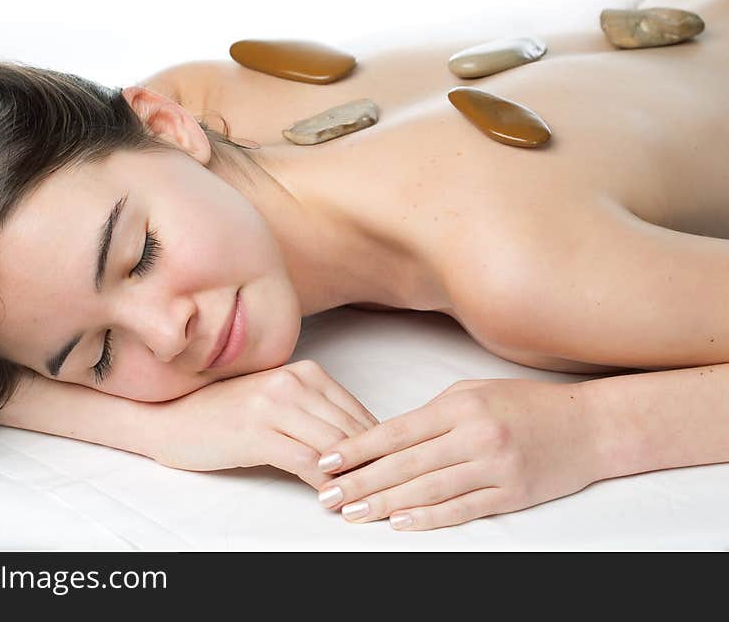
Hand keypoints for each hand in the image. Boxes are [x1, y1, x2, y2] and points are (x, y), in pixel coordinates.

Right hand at [148, 359, 378, 487]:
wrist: (171, 418)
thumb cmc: (225, 414)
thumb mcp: (277, 402)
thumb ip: (316, 414)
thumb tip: (361, 443)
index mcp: (304, 371)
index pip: (358, 412)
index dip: (379, 447)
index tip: (392, 472)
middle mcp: (293, 382)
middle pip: (351, 430)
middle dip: (372, 464)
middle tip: (388, 493)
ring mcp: (274, 405)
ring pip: (332, 447)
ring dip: (352, 478)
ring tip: (366, 501)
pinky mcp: (257, 433)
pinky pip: (305, 462)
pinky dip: (323, 484)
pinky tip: (330, 499)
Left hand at [315, 378, 600, 529]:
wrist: (588, 426)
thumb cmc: (525, 404)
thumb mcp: (474, 392)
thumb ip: (432, 414)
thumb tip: (386, 438)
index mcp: (460, 406)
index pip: (396, 431)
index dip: (357, 448)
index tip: (327, 461)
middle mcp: (475, 435)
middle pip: (405, 464)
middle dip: (361, 481)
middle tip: (327, 496)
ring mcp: (494, 466)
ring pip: (428, 490)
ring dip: (385, 504)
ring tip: (353, 512)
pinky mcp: (511, 493)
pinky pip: (462, 509)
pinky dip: (429, 518)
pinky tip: (400, 523)